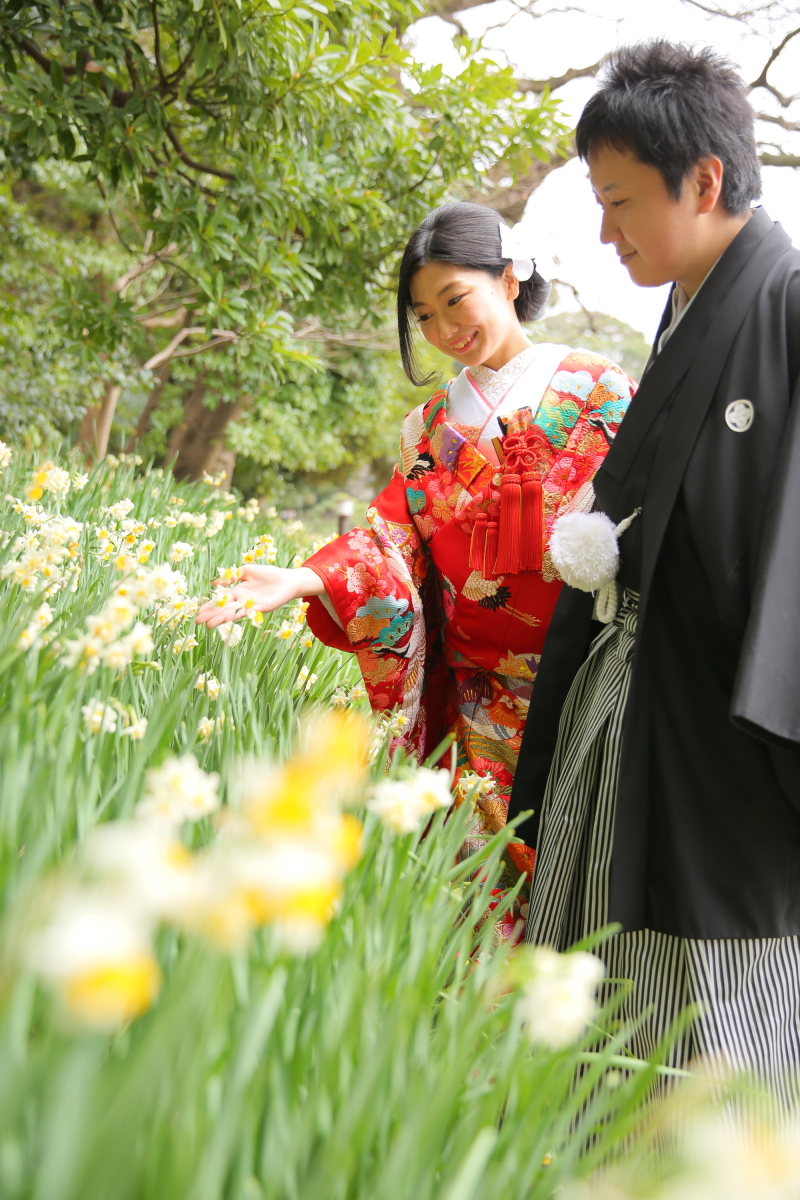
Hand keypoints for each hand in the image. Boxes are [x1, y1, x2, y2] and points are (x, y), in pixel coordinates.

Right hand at [195, 565, 323, 627]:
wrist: (288, 580)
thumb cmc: (269, 574)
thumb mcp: (247, 571)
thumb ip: (231, 576)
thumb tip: (214, 583)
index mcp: (239, 591)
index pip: (221, 600)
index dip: (210, 606)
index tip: (198, 612)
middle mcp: (243, 600)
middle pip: (224, 608)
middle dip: (211, 614)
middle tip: (197, 621)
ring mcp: (251, 605)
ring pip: (232, 612)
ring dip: (220, 618)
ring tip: (208, 625)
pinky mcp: (261, 608)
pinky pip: (246, 611)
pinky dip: (236, 615)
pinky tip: (226, 618)